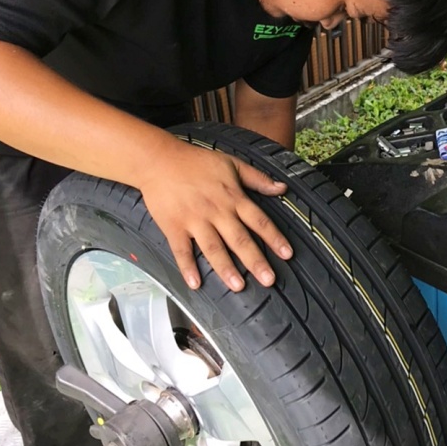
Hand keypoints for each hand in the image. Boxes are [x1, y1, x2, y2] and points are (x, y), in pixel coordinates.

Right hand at [137, 138, 292, 291]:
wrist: (158, 159)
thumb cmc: (196, 162)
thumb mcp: (232, 164)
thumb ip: (258, 178)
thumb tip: (283, 188)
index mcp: (233, 197)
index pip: (259, 220)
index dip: (274, 238)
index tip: (287, 254)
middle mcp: (216, 211)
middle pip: (239, 239)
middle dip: (255, 261)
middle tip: (269, 280)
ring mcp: (194, 220)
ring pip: (213, 248)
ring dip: (226, 268)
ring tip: (238, 286)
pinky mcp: (174, 226)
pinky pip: (181, 250)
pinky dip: (187, 267)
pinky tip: (194, 283)